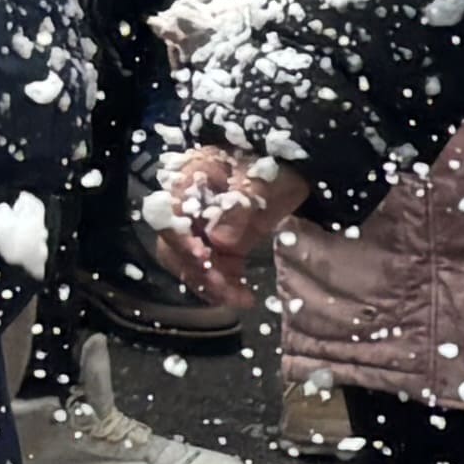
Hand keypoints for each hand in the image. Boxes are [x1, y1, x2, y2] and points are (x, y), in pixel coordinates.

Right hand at [157, 142, 305, 297]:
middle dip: (197, 271)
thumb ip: (241, 205)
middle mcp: (187, 207)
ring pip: (190, 264)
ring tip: (240, 298)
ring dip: (211, 284)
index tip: (202, 258)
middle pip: (174, 246)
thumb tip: (220, 240)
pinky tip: (243, 296)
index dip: (182, 239)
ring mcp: (201, 229)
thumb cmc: (274, 165)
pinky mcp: (218, 246)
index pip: (171, 214)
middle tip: (225, 290)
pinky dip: (224, 285)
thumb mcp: (262, 180)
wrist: (292, 171)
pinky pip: (211, 270)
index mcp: (189, 180)